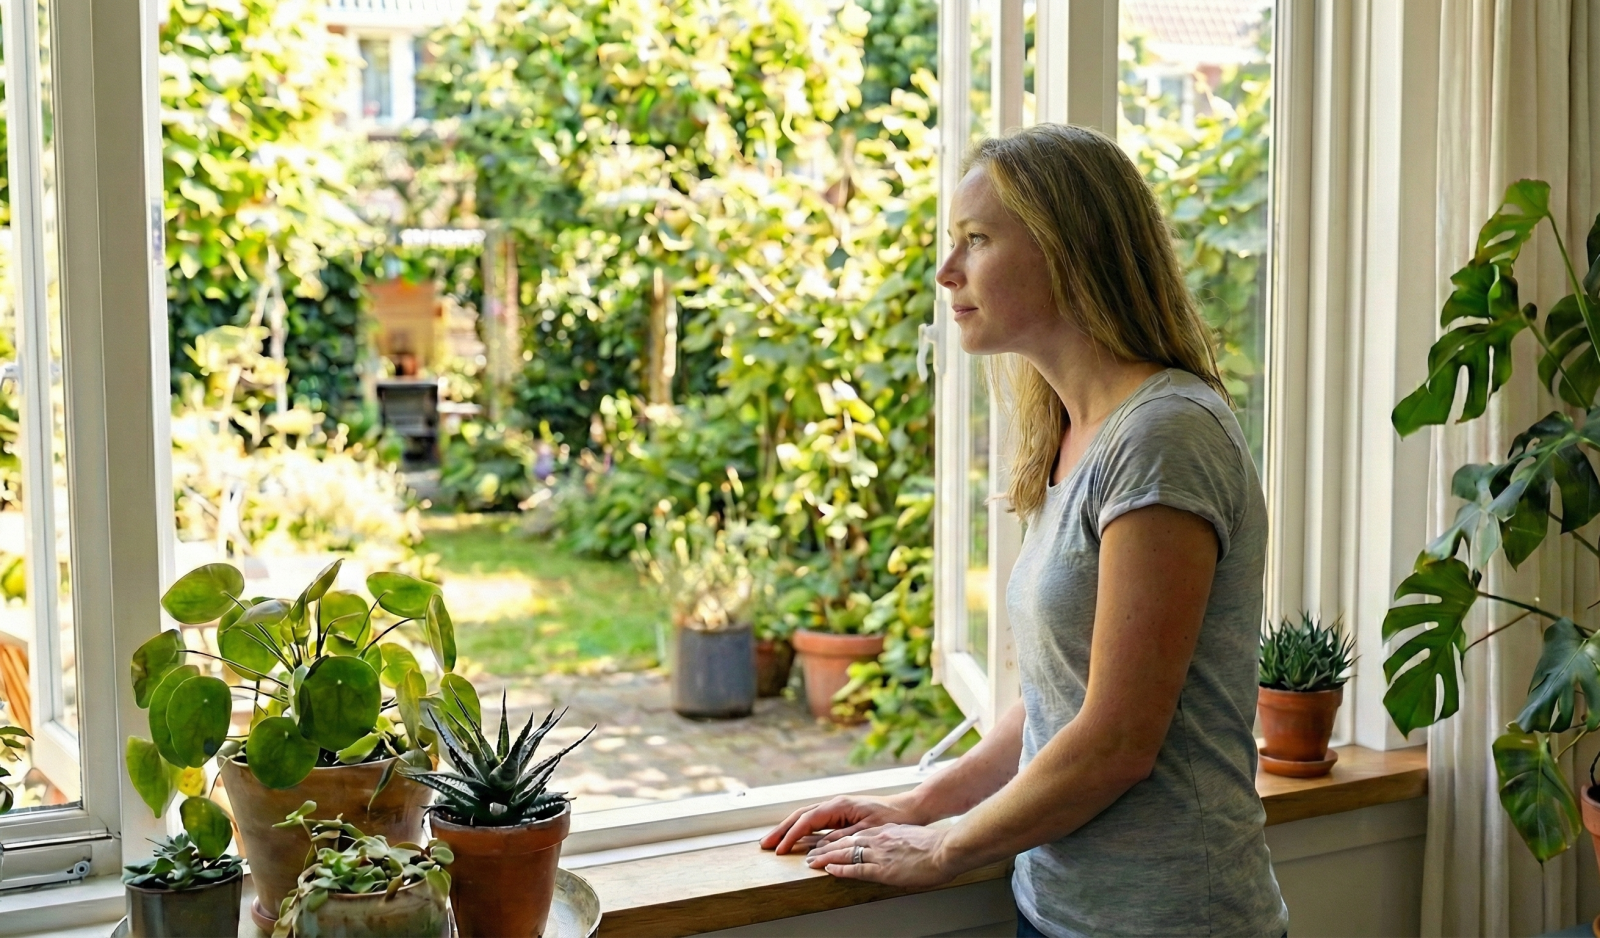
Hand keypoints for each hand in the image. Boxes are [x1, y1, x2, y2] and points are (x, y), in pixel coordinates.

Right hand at [759, 794, 924, 854]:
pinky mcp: (841, 814)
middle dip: (782, 830)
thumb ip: (841, 839)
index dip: (791, 835)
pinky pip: (815, 821)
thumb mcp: (867, 830)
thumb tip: (817, 848)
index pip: (807, 821)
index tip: (780, 849)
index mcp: (839, 805)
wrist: (909, 808)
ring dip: (789, 829)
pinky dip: (801, 829)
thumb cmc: (892, 817)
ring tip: (774, 841)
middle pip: (800, 816)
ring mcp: (837, 808)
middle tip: (765, 844)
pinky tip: (795, 838)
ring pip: (806, 817)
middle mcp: (835, 803)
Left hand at [804, 824, 955, 887]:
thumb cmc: (936, 846)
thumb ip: (899, 841)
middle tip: (809, 850)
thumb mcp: (911, 837)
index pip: (855, 834)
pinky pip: (857, 869)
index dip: (837, 839)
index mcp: (886, 832)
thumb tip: (895, 848)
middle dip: (824, 846)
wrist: (947, 849)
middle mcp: (879, 839)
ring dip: (825, 857)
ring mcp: (880, 853)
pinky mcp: (884, 869)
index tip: (825, 842)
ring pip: (845, 853)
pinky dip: (841, 869)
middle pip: (844, 841)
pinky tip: (830, 870)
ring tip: (811, 861)